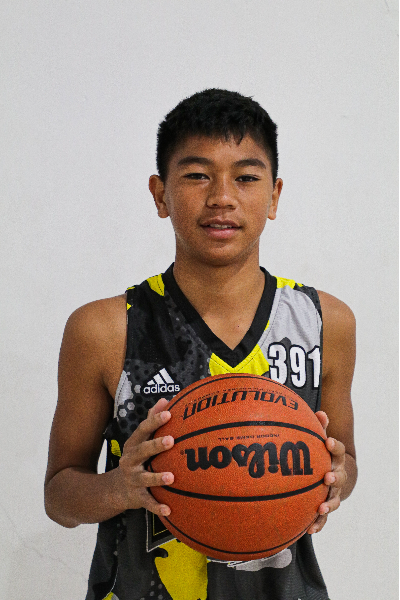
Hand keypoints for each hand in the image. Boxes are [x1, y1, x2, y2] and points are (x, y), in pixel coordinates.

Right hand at [115, 398, 173, 516]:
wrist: (113, 490)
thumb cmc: (135, 459)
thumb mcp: (139, 440)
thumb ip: (152, 420)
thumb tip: (165, 400)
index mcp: (133, 445)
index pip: (143, 430)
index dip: (154, 421)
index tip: (169, 413)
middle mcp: (130, 461)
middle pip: (142, 451)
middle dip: (156, 445)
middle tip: (171, 440)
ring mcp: (132, 479)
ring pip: (144, 478)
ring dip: (157, 478)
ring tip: (171, 477)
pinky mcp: (136, 497)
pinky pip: (147, 503)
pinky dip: (157, 507)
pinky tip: (169, 510)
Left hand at [307, 411, 346, 534]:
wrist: (334, 474)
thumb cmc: (322, 454)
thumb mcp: (320, 439)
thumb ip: (319, 427)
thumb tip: (319, 412)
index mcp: (336, 459)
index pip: (339, 450)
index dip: (335, 446)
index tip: (328, 441)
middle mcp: (337, 476)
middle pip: (339, 477)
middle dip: (334, 477)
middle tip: (327, 477)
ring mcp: (333, 492)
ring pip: (334, 499)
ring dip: (328, 504)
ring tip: (320, 508)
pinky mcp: (325, 507)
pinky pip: (324, 518)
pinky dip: (318, 523)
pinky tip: (309, 529)